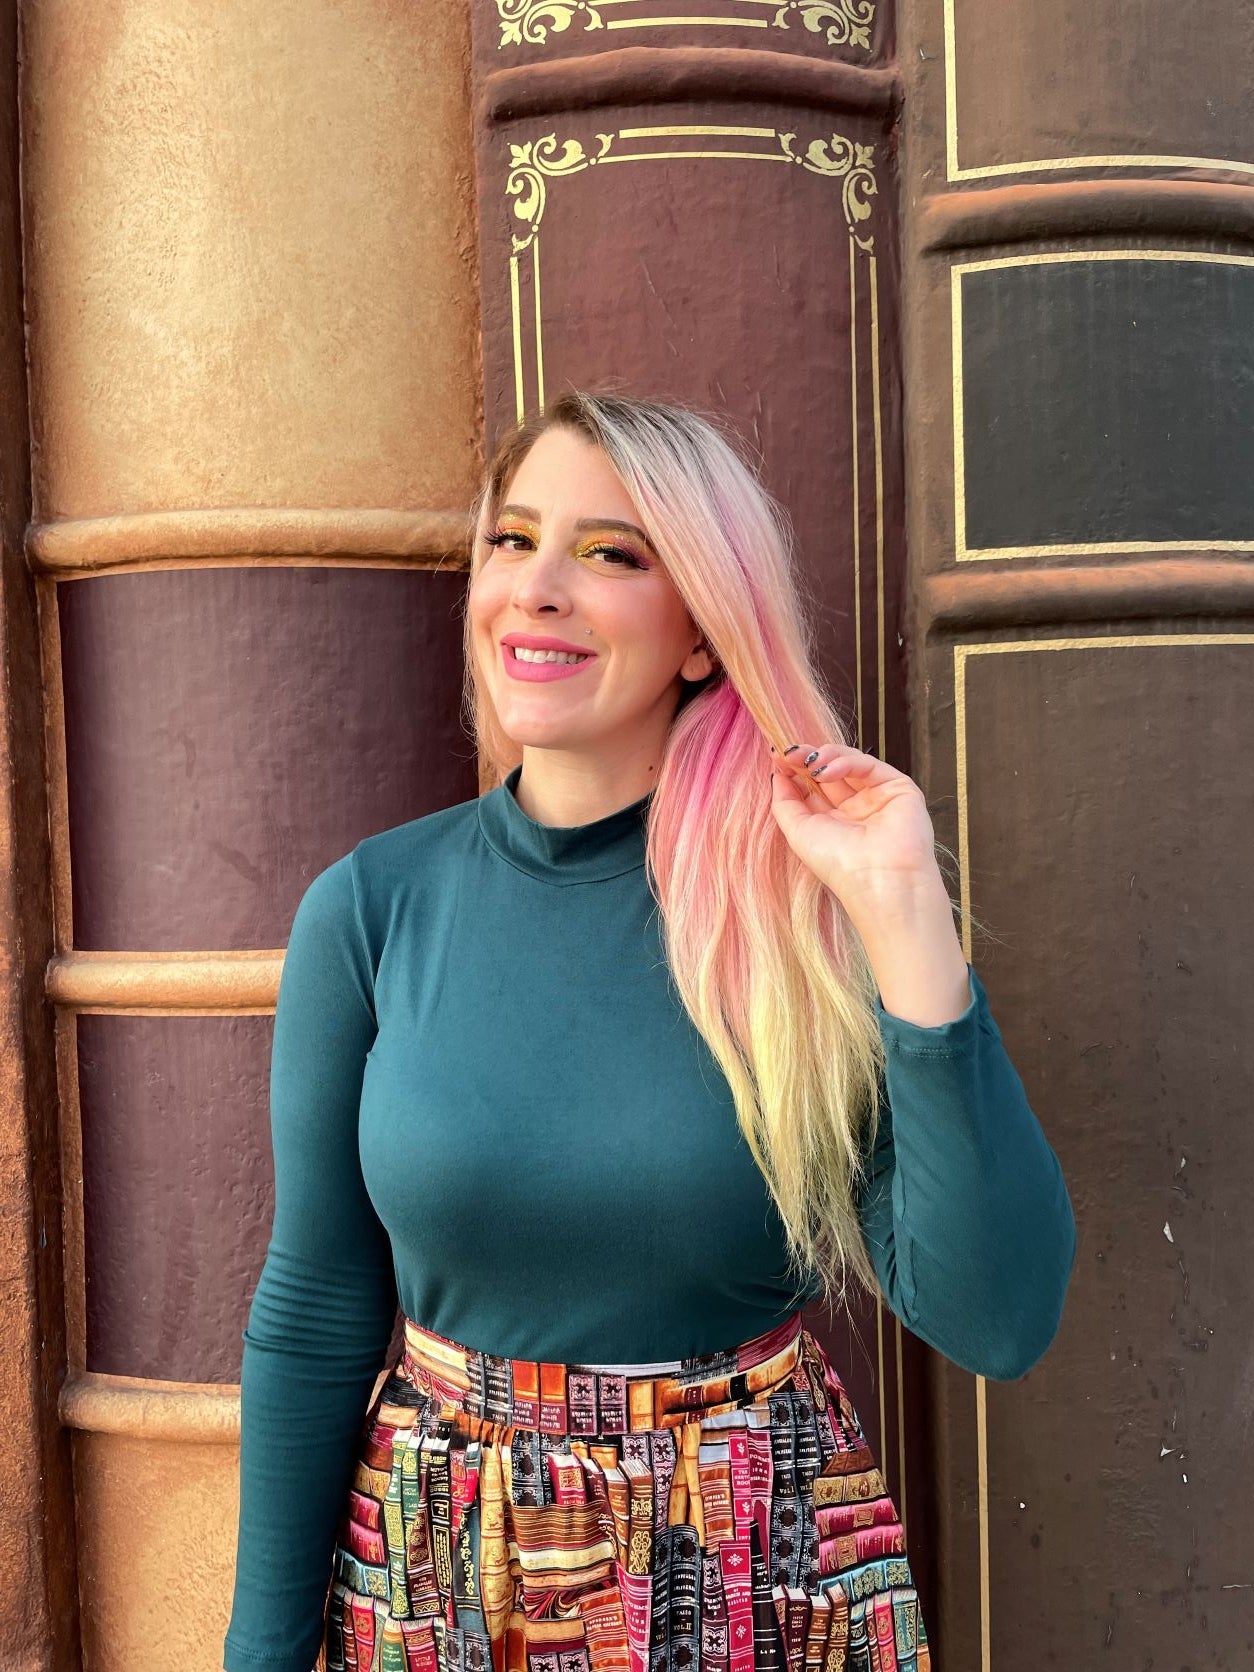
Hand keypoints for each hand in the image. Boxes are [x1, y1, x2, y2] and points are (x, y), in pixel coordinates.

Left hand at [767, 740, 945, 923]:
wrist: (878, 879)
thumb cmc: (839, 865)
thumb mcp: (798, 832)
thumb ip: (785, 802)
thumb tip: (777, 774)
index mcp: (834, 822)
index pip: (813, 787)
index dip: (795, 770)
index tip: (777, 756)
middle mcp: (856, 809)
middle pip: (829, 771)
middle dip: (807, 759)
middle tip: (789, 752)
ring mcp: (877, 797)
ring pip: (849, 763)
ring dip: (824, 756)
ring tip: (808, 761)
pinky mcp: (898, 788)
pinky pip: (868, 765)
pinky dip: (845, 761)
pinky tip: (826, 769)